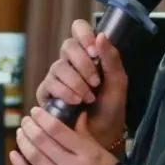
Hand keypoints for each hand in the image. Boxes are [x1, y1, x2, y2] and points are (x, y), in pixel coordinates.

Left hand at [10, 107, 118, 164]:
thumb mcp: (101, 153)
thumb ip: (85, 135)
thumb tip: (77, 114)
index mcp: (86, 153)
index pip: (57, 130)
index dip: (43, 118)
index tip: (35, 111)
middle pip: (42, 142)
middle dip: (30, 127)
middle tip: (25, 120)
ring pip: (35, 158)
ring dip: (24, 142)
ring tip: (20, 132)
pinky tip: (14, 154)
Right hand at [33, 20, 126, 150]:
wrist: (102, 135)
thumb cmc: (111, 108)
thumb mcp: (118, 82)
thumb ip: (111, 58)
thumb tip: (101, 35)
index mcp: (88, 54)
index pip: (79, 29)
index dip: (84, 35)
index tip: (94, 50)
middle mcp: (70, 62)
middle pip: (67, 46)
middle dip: (83, 64)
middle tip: (96, 81)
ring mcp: (57, 77)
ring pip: (59, 66)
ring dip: (76, 82)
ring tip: (88, 97)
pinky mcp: (46, 93)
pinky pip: (49, 84)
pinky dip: (64, 91)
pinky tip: (75, 102)